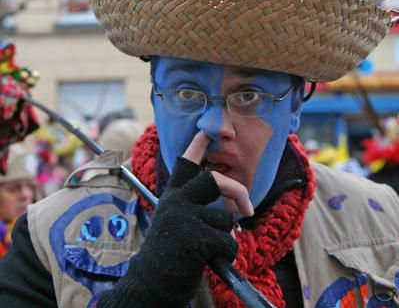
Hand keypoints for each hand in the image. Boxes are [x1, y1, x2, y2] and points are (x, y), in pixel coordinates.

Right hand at [109, 133, 241, 307]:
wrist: (151, 283)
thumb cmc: (169, 252)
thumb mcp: (177, 220)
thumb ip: (197, 206)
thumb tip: (234, 205)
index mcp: (172, 194)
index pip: (187, 162)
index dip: (199, 144)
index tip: (209, 129)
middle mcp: (176, 201)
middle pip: (215, 181)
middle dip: (237, 192)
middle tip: (247, 209)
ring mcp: (183, 218)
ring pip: (225, 219)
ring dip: (226, 237)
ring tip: (211, 248)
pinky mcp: (193, 238)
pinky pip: (227, 241)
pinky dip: (228, 254)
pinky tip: (212, 259)